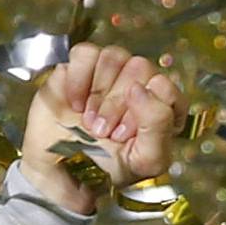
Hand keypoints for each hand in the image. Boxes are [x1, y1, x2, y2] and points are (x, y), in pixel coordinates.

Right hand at [20, 43, 184, 215]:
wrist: (56, 171)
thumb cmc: (101, 170)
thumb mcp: (142, 163)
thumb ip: (157, 128)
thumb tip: (140, 89)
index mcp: (159, 113)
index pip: (169, 90)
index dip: (148, 111)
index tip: (127, 136)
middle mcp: (138, 88)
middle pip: (142, 69)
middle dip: (118, 105)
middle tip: (102, 133)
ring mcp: (110, 74)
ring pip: (115, 56)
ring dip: (99, 93)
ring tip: (88, 123)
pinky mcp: (82, 66)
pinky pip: (87, 53)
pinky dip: (79, 79)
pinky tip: (74, 103)